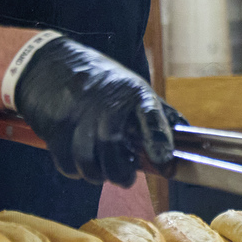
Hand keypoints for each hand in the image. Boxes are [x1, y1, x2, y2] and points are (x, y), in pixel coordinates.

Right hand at [9, 36, 179, 185]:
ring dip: (96, 175)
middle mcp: (106, 102)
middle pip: (112, 146)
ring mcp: (78, 114)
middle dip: (120, 173)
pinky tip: (80, 165)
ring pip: (86, 160)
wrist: (52, 62)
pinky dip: (74, 170)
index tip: (165, 163)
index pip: (151, 115)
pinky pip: (66, 161)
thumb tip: (189, 136)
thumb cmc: (102, 81)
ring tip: (102, 173)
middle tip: (124, 179)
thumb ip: (158, 113)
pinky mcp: (56, 126)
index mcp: (133, 92)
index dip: (159, 141)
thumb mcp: (133, 87)